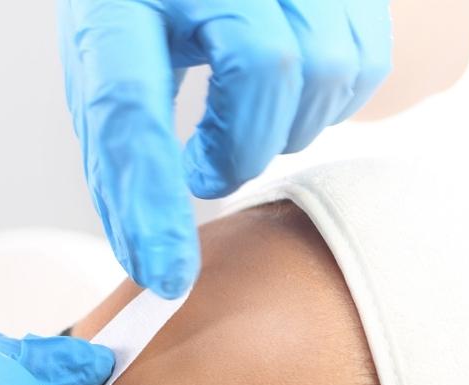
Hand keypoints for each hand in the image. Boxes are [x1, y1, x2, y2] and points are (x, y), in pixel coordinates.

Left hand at [59, 0, 391, 295]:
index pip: (132, 103)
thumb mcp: (104, 69)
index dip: (152, 202)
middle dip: (238, 152)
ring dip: (283, 129)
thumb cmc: (141, 8)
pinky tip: (284, 102)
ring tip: (242, 127)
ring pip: (324, 65)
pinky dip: (328, 104)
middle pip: (261, 69)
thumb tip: (155, 268)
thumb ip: (119, 162)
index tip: (169, 274)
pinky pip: (364, 59)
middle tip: (204, 168)